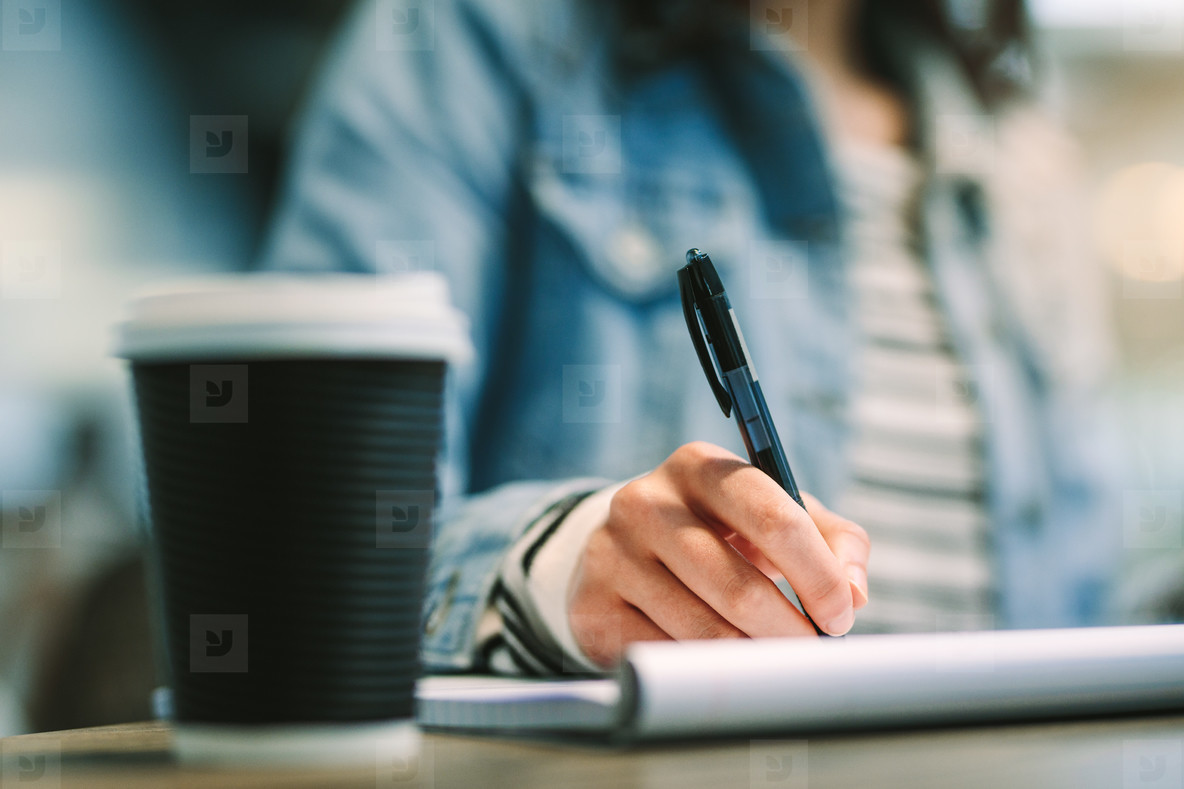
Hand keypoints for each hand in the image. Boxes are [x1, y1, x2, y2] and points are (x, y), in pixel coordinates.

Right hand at [568, 442, 869, 667]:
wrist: (621, 552)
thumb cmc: (717, 534)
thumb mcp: (774, 518)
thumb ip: (833, 542)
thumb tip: (854, 592)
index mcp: (700, 467)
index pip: (774, 518)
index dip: (819, 576)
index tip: (840, 615)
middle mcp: (646, 501)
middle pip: (738, 586)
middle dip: (790, 631)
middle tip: (811, 652)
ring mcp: (611, 553)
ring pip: (701, 628)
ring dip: (751, 658)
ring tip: (771, 662)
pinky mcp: (592, 605)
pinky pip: (663, 656)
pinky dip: (702, 671)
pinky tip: (718, 665)